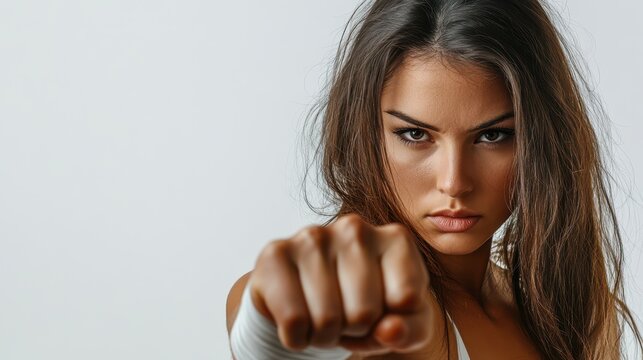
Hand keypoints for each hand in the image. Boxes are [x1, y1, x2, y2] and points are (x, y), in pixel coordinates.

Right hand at [247, 213, 434, 355]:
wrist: (310, 301)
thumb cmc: (367, 306)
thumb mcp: (406, 324)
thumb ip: (412, 330)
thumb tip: (389, 330)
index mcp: (395, 238)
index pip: (406, 300)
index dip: (394, 324)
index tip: (383, 312)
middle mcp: (355, 228)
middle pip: (365, 312)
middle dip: (355, 330)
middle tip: (346, 317)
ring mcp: (313, 236)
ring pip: (328, 319)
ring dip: (325, 335)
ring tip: (324, 317)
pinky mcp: (275, 252)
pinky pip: (294, 320)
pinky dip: (297, 336)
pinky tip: (300, 318)